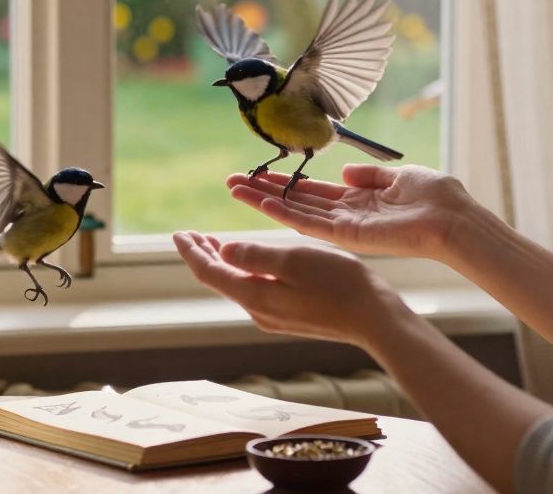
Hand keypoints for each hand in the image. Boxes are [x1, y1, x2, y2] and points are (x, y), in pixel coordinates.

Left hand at [172, 231, 410, 347]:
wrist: (373, 319)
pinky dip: (241, 271)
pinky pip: (252, 291)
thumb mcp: (294, 259)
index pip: (209, 272)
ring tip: (211, 243)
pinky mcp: (288, 317)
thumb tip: (223, 252)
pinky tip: (246, 262)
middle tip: (189, 235)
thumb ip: (255, 255)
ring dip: (221, 263)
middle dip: (202, 256)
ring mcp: (273, 316)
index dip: (192, 251)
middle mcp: (258, 310)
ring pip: (235, 286)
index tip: (179, 233)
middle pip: (219, 280)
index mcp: (255, 295)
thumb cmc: (339, 283)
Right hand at [227, 165, 480, 261]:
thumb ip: (370, 175)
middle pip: (296, 201)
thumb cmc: (437, 198)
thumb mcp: (401, 176)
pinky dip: (283, 213)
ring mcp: (343, 227)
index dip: (286, 182)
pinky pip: (308, 223)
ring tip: (236, 189)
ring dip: (263, 201)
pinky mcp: (346, 235)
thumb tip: (345, 171)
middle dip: (264, 191)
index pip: (313, 191)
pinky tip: (261, 203)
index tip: (260, 173)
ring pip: (294, 212)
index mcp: (359, 200)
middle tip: (233, 182)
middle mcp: (346, 215)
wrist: (454, 221)